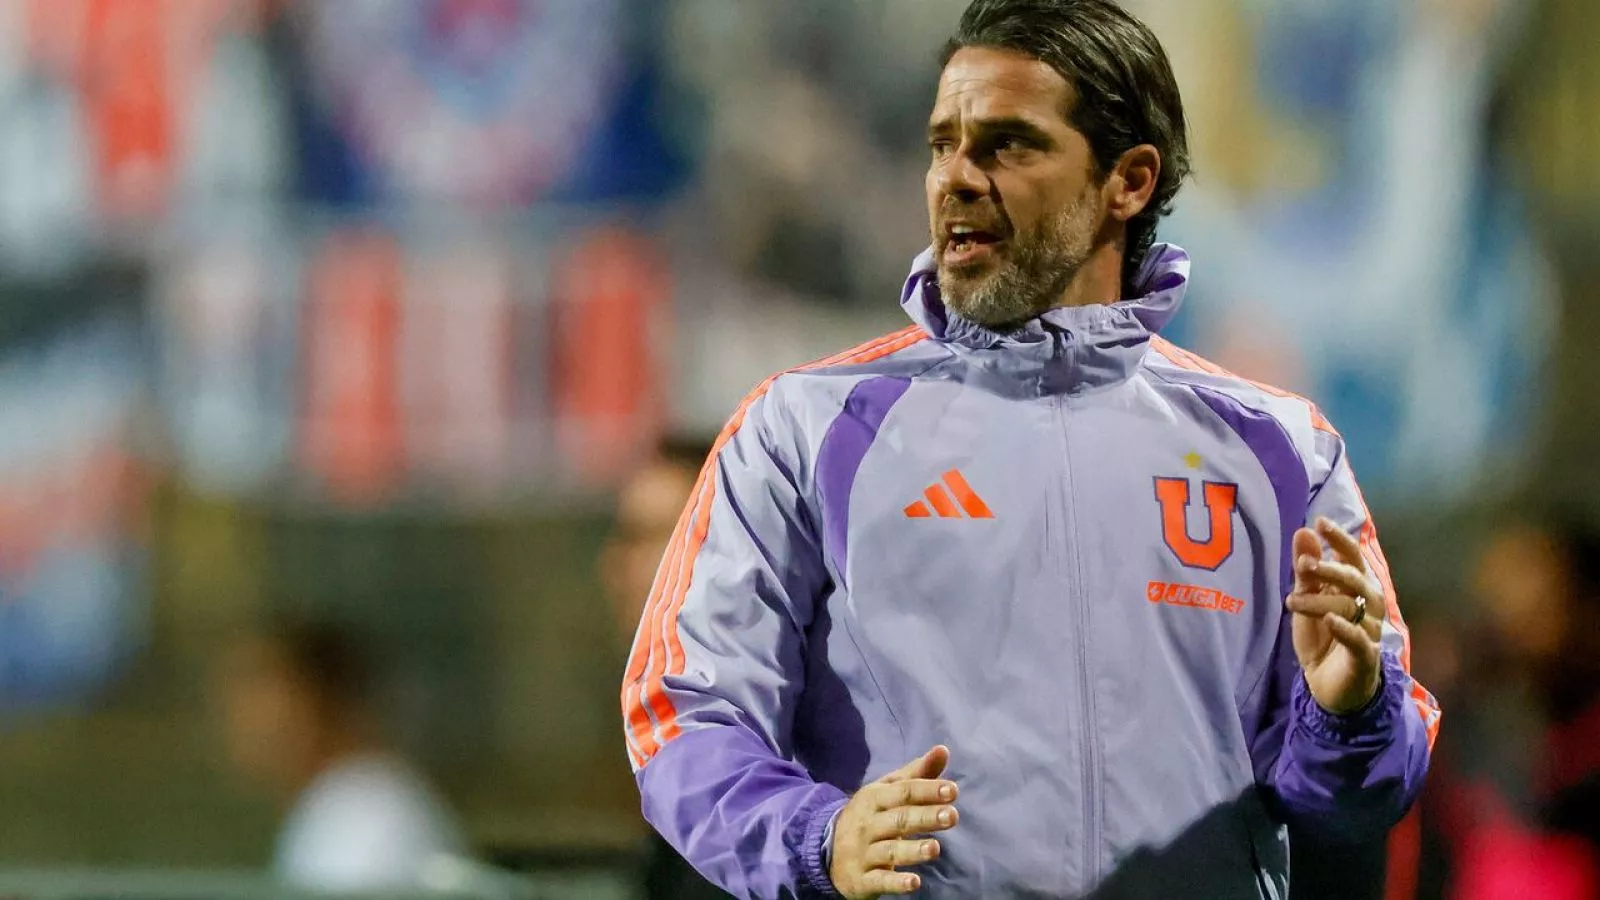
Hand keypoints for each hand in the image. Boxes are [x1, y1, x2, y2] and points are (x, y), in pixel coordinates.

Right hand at [828, 745, 958, 897]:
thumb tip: (943, 750)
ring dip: (912, 850)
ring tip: (935, 848)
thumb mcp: (886, 791)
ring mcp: (863, 853)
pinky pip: (879, 880)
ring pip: (889, 850)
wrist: (826, 851)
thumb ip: (916, 773)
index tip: (952, 790)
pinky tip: (914, 883)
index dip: (927, 790)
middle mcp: (867, 824)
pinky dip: (896, 882)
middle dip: (925, 817)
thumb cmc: (870, 816)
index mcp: (874, 798)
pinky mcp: (862, 879)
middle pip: (898, 819)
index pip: (903, 792)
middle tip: (952, 816)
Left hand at [1285, 518, 1385, 713]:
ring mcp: (1369, 631)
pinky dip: (1345, 629)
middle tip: (1304, 566)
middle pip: (1356, 579)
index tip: (1320, 522)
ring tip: (1293, 600)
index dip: (1339, 539)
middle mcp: (1368, 605)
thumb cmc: (1321, 636)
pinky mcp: (1365, 657)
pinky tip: (1330, 620)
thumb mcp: (1307, 599)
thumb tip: (1304, 531)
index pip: (1353, 557)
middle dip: (1331, 569)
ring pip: (1351, 608)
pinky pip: (1359, 640)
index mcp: (1356, 587)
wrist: (1328, 685)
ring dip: (1321, 601)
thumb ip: (1306, 569)